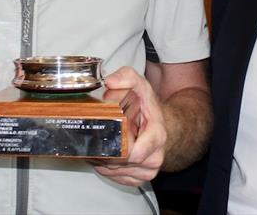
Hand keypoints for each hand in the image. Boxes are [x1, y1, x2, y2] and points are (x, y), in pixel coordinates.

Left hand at [89, 66, 165, 186]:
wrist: (159, 123)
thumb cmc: (148, 106)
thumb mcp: (140, 84)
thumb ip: (126, 77)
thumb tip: (110, 82)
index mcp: (157, 135)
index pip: (137, 153)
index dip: (120, 148)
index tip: (108, 137)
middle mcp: (155, 156)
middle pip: (122, 164)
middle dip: (107, 153)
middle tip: (97, 139)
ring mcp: (148, 170)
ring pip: (117, 173)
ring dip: (104, 162)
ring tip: (101, 146)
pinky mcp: (140, 179)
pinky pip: (118, 179)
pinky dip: (108, 170)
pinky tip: (107, 155)